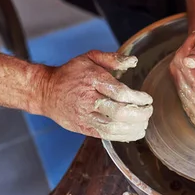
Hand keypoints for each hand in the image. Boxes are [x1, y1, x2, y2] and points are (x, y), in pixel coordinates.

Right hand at [38, 51, 152, 141]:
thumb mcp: (90, 58)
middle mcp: (88, 99)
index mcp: (92, 80)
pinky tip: (133, 132)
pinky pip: (106, 136)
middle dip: (139, 114)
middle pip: (118, 112)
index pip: (120, 92)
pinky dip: (123, 136)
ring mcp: (85, 116)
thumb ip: (113, 59)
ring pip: (113, 127)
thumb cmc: (71, 73)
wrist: (46, 91)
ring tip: (144, 123)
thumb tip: (134, 61)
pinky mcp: (83, 128)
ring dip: (133, 128)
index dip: (138, 98)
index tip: (147, 99)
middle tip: (148, 111)